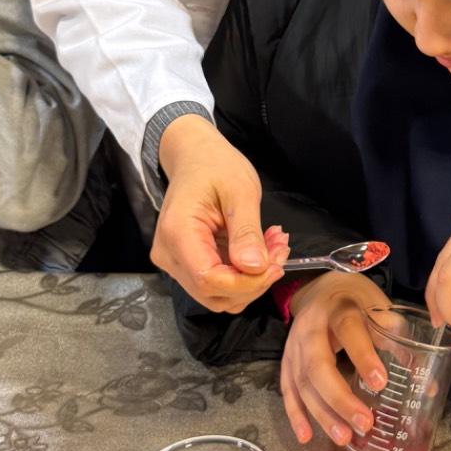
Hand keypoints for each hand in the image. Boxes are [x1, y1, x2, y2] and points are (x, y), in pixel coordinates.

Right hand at [150, 115, 288, 311]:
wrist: (195, 156)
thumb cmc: (215, 165)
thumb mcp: (240, 190)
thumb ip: (246, 231)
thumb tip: (256, 268)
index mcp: (177, 233)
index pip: (209, 279)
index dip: (247, 282)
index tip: (277, 264)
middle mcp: (169, 254)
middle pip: (213, 293)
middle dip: (253, 280)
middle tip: (281, 249)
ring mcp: (174, 261)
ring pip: (217, 293)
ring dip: (251, 279)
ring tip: (273, 245)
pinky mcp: (185, 263)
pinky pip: (217, 281)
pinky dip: (243, 273)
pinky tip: (260, 248)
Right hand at [279, 270, 391, 445]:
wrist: (323, 288)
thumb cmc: (358, 300)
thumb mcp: (379, 309)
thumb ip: (398, 341)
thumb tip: (426, 385)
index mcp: (340, 309)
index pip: (350, 331)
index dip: (364, 357)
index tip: (381, 383)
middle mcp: (312, 327)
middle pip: (319, 365)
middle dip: (340, 398)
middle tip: (365, 423)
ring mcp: (294, 345)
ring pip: (303, 383)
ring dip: (322, 414)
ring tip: (344, 438)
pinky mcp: (287, 360)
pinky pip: (288, 390)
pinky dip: (295, 414)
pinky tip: (306, 436)